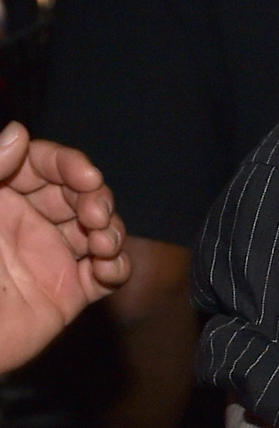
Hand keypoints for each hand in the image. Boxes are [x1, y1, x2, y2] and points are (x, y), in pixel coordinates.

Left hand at [0, 124, 129, 372]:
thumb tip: (19, 133)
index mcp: (1, 197)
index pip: (44, 165)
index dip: (69, 164)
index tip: (86, 175)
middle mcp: (28, 223)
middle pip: (78, 194)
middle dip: (97, 198)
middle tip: (95, 214)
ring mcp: (50, 258)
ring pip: (98, 230)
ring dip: (113, 230)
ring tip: (103, 243)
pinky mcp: (67, 294)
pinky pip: (104, 276)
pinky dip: (117, 268)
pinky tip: (108, 268)